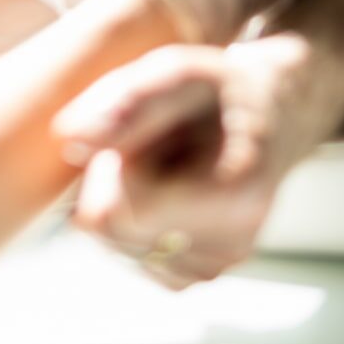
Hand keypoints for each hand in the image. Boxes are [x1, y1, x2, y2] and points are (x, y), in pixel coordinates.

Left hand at [53, 35, 323, 287]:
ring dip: (124, 197)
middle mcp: (228, 244)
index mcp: (229, 195)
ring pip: (117, 244)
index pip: (116, 212)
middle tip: (148, 141)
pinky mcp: (201, 273)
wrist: (274, 114)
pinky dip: (136, 218)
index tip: (133, 133)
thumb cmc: (222, 88)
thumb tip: (70, 140)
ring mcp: (215, 265)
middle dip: (111, 182)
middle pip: (110, 230)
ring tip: (164, 160)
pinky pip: (133, 254)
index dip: (107, 169)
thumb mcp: (179, 70)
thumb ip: (127, 102)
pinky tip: (166, 185)